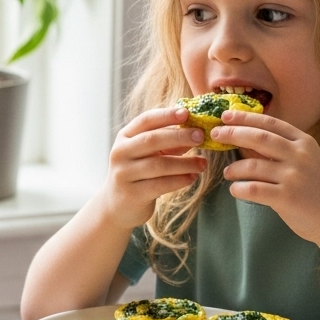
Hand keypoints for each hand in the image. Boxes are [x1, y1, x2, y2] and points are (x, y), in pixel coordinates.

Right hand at [102, 106, 206, 228]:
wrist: (117, 206)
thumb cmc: (138, 174)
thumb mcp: (148, 154)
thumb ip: (166, 142)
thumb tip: (194, 130)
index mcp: (125, 137)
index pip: (146, 120)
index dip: (167, 115)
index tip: (187, 113)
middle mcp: (121, 153)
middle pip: (152, 140)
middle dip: (179, 136)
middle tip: (201, 136)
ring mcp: (124, 174)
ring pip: (158, 165)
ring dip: (185, 163)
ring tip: (202, 163)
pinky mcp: (132, 194)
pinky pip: (160, 185)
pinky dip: (180, 180)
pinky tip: (192, 177)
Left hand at [211, 111, 319, 244]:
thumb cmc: (315, 187)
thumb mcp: (304, 160)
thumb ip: (279, 150)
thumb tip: (244, 138)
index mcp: (303, 142)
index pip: (270, 123)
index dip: (246, 118)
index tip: (226, 115)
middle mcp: (299, 155)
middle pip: (259, 138)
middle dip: (233, 133)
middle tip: (216, 134)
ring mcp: (294, 176)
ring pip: (252, 165)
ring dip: (234, 168)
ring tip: (228, 172)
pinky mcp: (287, 197)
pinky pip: (253, 189)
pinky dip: (238, 189)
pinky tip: (235, 189)